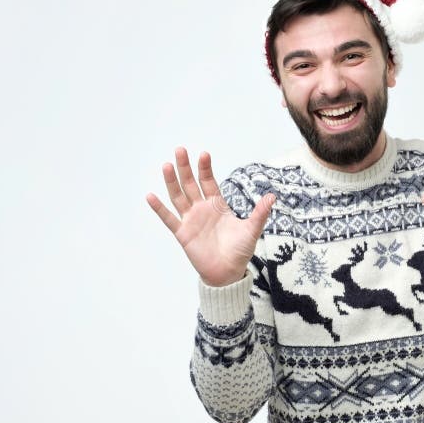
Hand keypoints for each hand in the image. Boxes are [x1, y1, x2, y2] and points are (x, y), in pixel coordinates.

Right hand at [146, 147, 274, 286]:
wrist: (228, 272)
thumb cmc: (240, 251)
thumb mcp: (252, 230)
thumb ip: (260, 213)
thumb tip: (272, 196)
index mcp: (217, 205)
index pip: (209, 182)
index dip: (205, 168)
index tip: (203, 154)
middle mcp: (202, 209)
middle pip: (191, 184)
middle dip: (185, 168)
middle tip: (180, 150)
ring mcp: (191, 220)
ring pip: (178, 196)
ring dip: (172, 181)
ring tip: (167, 165)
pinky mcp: (183, 233)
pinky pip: (169, 219)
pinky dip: (159, 208)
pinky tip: (151, 196)